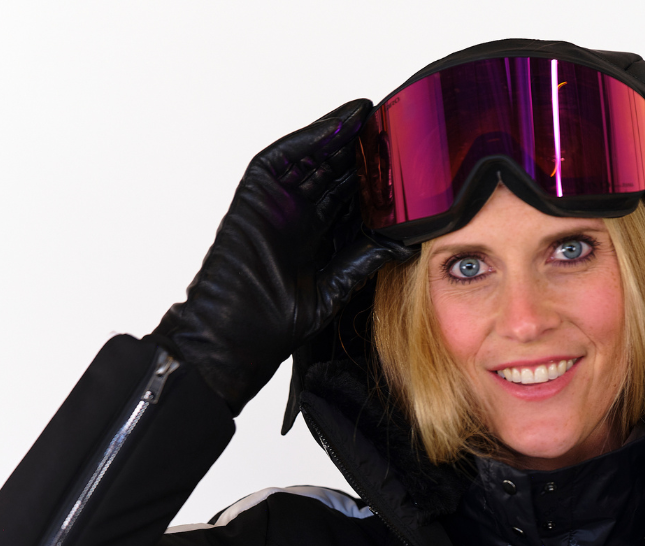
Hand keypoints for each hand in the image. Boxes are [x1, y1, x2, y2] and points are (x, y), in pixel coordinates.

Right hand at [154, 100, 397, 413]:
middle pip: (335, 173)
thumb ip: (364, 261)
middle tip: (392, 128)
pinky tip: (338, 126)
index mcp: (320, 238)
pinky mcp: (258, 192)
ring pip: (313, 158)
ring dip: (340, 136)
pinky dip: (310, 138)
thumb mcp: (336, 287)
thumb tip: (403, 247)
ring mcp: (279, 202)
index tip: (404, 164)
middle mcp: (300, 216)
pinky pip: (285, 156)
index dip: (375, 180)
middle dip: (361, 151)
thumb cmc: (277, 320)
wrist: (240, 331)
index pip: (352, 199)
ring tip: (369, 116)